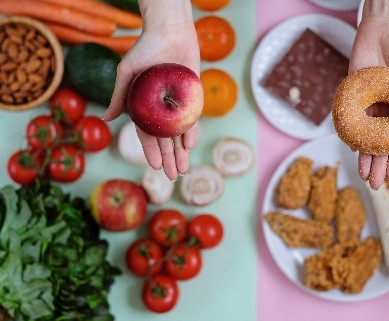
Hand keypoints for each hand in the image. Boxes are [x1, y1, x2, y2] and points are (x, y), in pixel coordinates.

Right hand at [102, 0, 199, 180]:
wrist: (170, 29)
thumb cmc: (145, 48)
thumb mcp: (128, 72)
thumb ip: (120, 96)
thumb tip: (107, 118)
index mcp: (144, 105)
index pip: (147, 133)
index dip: (151, 150)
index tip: (155, 166)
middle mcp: (161, 107)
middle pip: (165, 138)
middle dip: (169, 158)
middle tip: (173, 176)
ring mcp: (177, 103)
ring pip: (180, 133)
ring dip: (181, 152)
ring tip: (184, 169)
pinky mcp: (192, 96)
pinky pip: (192, 118)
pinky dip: (192, 131)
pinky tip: (191, 146)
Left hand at [349, 0, 388, 188]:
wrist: (383, 28)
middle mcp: (385, 110)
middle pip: (380, 143)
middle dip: (378, 165)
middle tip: (374, 185)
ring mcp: (368, 104)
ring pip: (365, 136)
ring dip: (364, 156)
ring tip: (363, 175)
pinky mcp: (352, 95)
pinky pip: (350, 119)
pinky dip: (350, 134)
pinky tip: (352, 149)